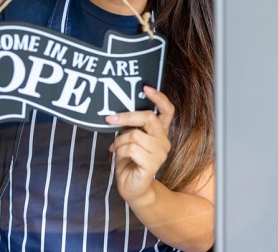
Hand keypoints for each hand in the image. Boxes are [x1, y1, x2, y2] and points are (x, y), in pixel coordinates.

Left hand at [106, 86, 174, 206]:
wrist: (132, 189)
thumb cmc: (129, 162)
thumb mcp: (129, 139)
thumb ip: (131, 126)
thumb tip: (117, 112)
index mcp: (159, 133)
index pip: (167, 111)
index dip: (159, 98)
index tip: (146, 88)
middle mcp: (164, 141)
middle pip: (149, 118)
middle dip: (127, 116)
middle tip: (110, 119)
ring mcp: (160, 153)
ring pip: (135, 135)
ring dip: (120, 140)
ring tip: (115, 147)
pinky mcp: (152, 164)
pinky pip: (132, 148)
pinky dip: (120, 150)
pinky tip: (117, 155)